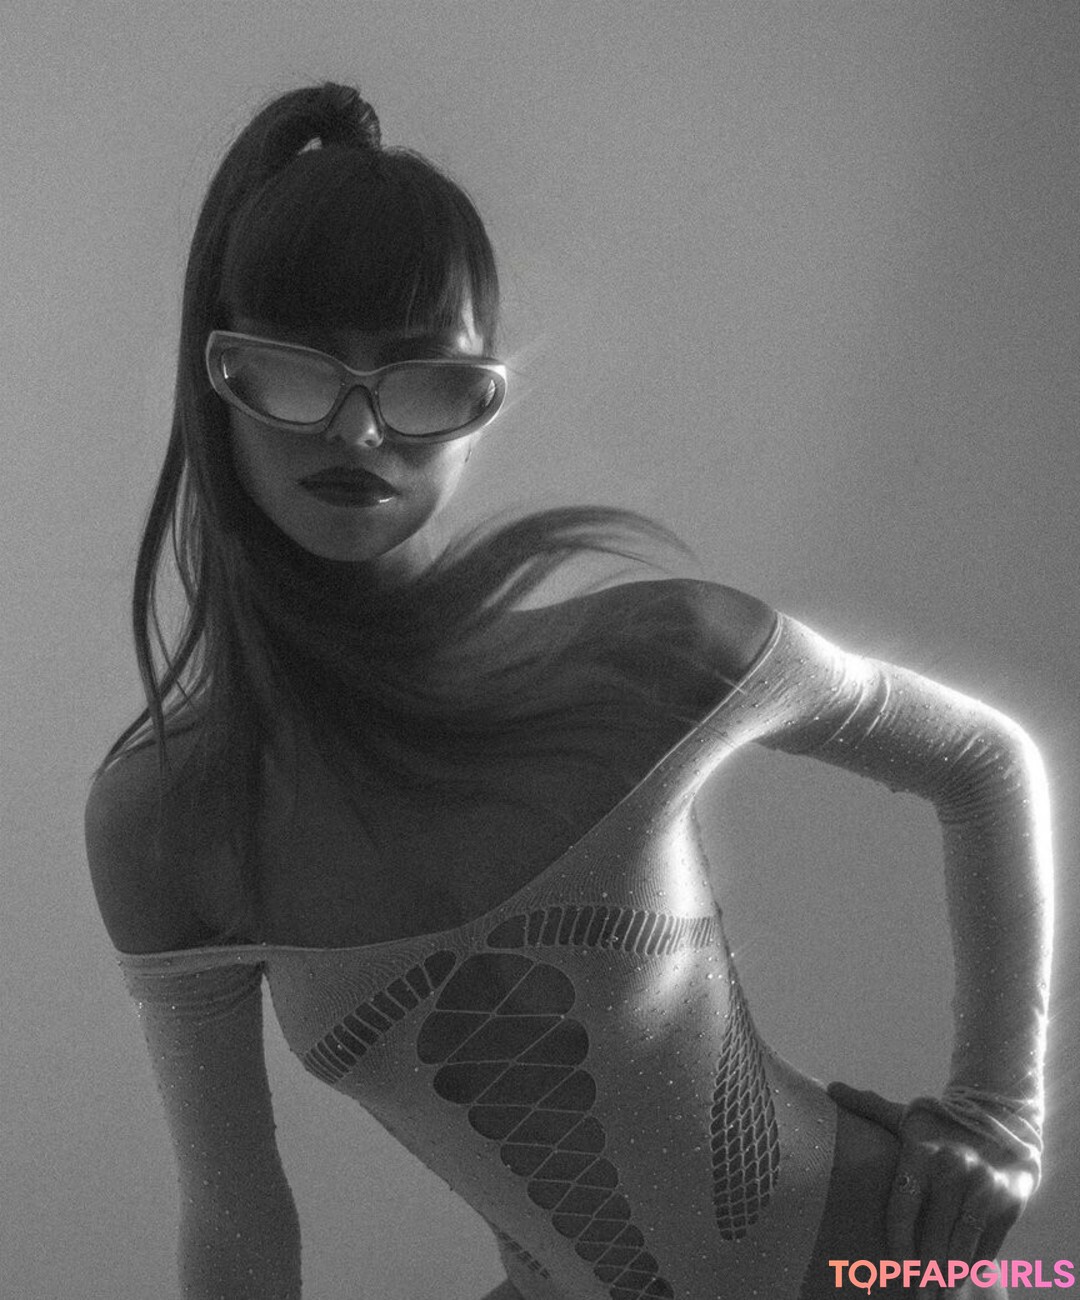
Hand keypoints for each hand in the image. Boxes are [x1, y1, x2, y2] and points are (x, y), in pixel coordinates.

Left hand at [827, 1083, 1032, 1296]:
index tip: (895, 1268)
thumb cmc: (941, 1124)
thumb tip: (830, 1088)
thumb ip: (869, 1108)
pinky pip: (987, 1243)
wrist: (1002, 1119)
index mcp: (922, 1152)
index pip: (904, 1205)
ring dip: (949, 1277)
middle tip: (915, 1295)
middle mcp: (952, 1169)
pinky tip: (961, 1280)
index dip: (899, 1241)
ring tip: (936, 1298)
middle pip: (933, 1234)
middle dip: (924, 1270)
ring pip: (961, 1244)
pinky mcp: (1007, 1201)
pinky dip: (973, 1265)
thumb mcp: (907, 1115)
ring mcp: (983, 1186)